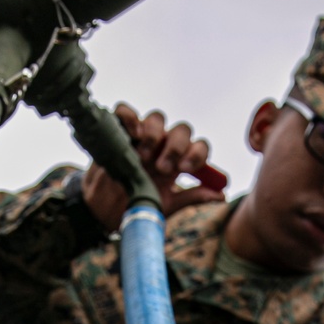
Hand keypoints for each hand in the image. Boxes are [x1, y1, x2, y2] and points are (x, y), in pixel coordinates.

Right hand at [82, 103, 225, 230]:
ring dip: (155, 135)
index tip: (185, 170)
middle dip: (176, 147)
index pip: (198, 147)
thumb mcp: (166, 205)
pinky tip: (132, 134)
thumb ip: (192, 197)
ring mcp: (141, 136)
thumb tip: (220, 196)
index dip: (197, 154)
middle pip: (181, 130)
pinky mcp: (118, 131)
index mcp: (178, 161)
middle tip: (162, 168)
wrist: (103, 211)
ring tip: (144, 156)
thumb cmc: (137, 204)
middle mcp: (163, 145)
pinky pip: (125, 112)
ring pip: (157, 119)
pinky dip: (130, 117)